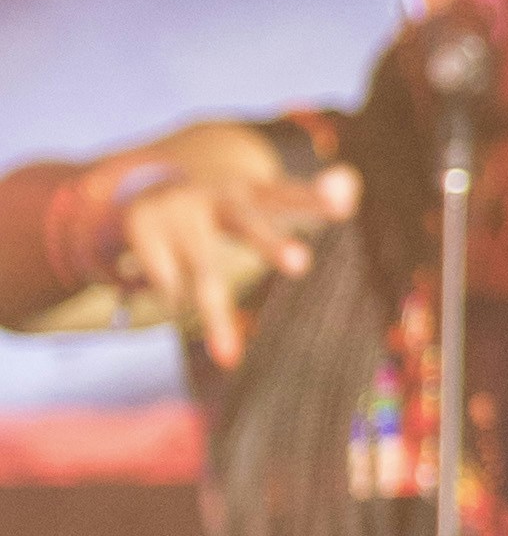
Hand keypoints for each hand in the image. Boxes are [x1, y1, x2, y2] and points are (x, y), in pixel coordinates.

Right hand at [91, 124, 357, 365]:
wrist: (129, 196)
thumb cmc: (210, 211)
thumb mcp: (252, 205)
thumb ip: (303, 198)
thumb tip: (351, 178)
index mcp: (246, 191)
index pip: (284, 195)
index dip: (313, 198)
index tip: (343, 203)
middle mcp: (213, 195)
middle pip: (247, 222)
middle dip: (271, 242)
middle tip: (301, 263)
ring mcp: (175, 209)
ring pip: (203, 273)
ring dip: (215, 315)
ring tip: (229, 357)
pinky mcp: (140, 225)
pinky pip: (164, 281)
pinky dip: (171, 300)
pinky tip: (171, 303)